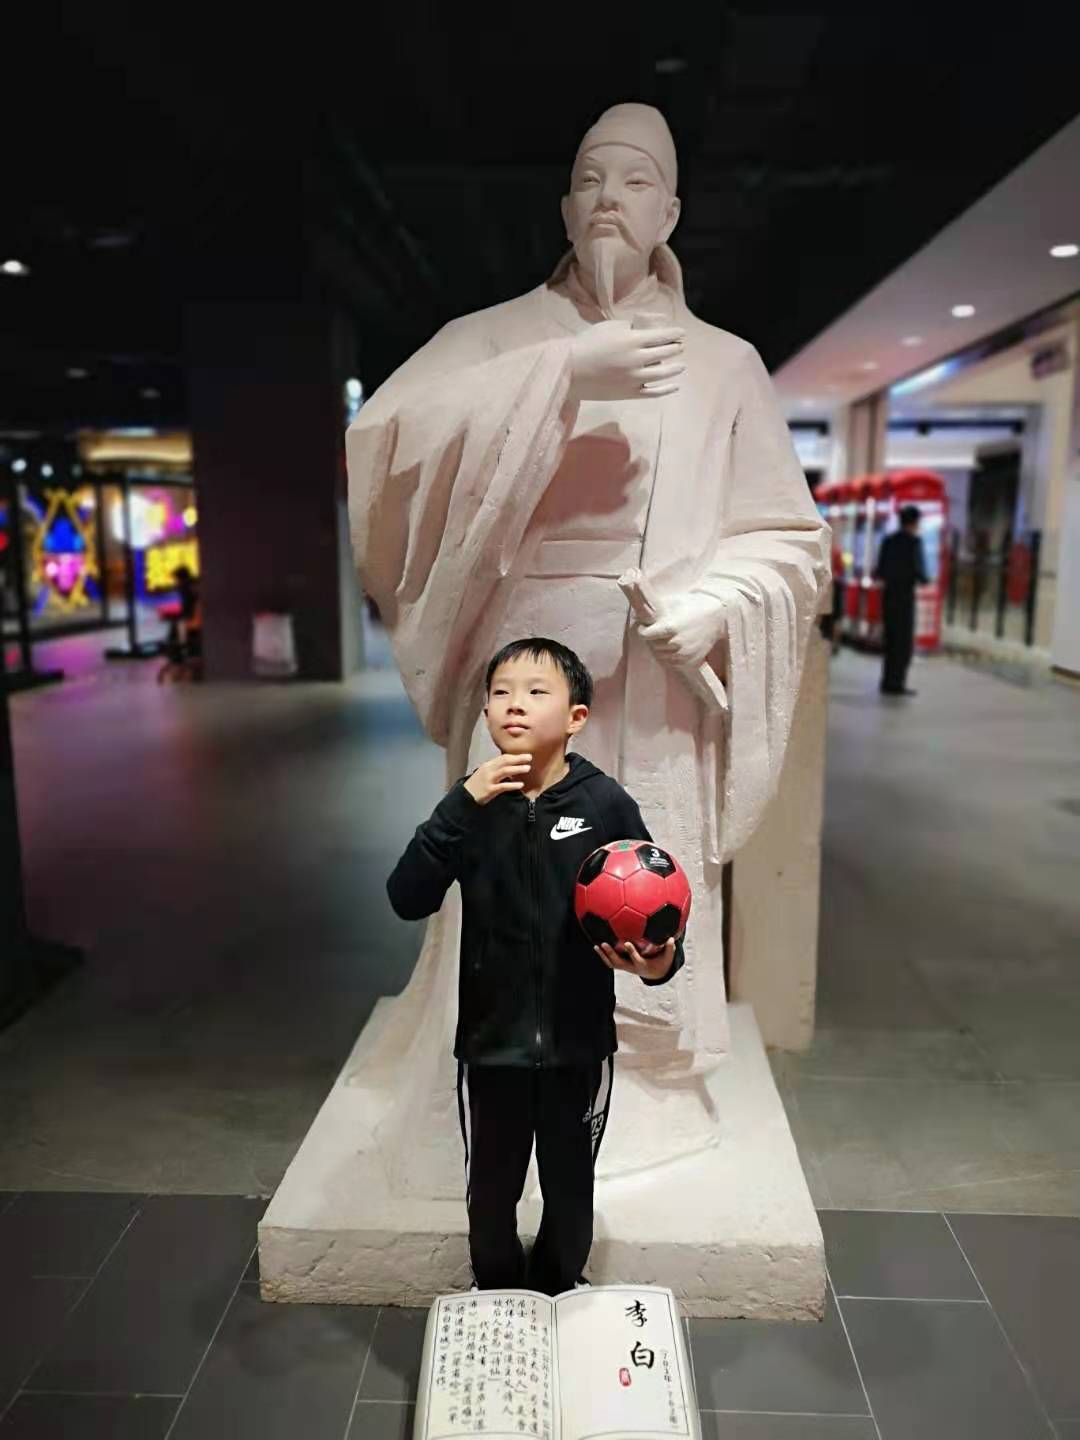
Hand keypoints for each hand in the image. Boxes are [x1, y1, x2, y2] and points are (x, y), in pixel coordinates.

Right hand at [465, 753, 531, 804]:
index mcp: (488, 765)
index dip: (515, 756)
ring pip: (505, 771)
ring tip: (527, 768)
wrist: (465, 796)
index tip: (526, 756)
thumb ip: (496, 769)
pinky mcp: (489, 790)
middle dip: (518, 759)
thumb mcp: (485, 773)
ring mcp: (489, 780)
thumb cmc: (477, 785)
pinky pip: (503, 786)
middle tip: (529, 757)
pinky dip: (512, 785)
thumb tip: (511, 768)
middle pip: (505, 761)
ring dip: (517, 769)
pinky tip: (521, 785)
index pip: (503, 758)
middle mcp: (488, 770)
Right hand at [569, 321, 684, 403]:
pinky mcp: (629, 393)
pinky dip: (666, 389)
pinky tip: (675, 386)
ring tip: (681, 366)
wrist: (570, 371)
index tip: (682, 334)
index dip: (675, 334)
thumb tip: (648, 328)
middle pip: (665, 353)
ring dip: (675, 368)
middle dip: (676, 348)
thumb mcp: (608, 328)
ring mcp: (634, 378)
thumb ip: (630, 327)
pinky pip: (653, 392)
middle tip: (680, 347)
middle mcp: (636, 359)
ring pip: (663, 373)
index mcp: (631, 340)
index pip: (662, 336)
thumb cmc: (587, 345)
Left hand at [595, 936, 677, 981]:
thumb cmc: (661, 963)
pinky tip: (597, 946)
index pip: (636, 959)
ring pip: (612, 963)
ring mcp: (625, 967)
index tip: (627, 943)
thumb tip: (672, 938)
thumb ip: (669, 949)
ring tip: (596, 946)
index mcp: (642, 965)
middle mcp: (631, 967)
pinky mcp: (622, 965)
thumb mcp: (667, 958)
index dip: (631, 952)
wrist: (654, 974)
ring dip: (603, 955)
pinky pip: (610, 962)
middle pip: (619, 963)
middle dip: (610, 954)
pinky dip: (603, 955)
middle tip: (603, 943)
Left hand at [637, 591, 725, 669]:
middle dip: (651, 640)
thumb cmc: (692, 606)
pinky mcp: (691, 661)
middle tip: (655, 633)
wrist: (716, 617)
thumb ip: (655, 609)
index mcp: (670, 627)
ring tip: (664, 640)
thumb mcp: (672, 602)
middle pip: (653, 646)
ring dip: (659, 649)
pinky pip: (672, 664)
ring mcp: (684, 654)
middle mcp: (677, 642)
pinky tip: (671, 647)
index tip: (644, 627)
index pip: (646, 635)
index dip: (642, 631)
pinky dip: (669, 657)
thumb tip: (637, 614)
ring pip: (661, 657)